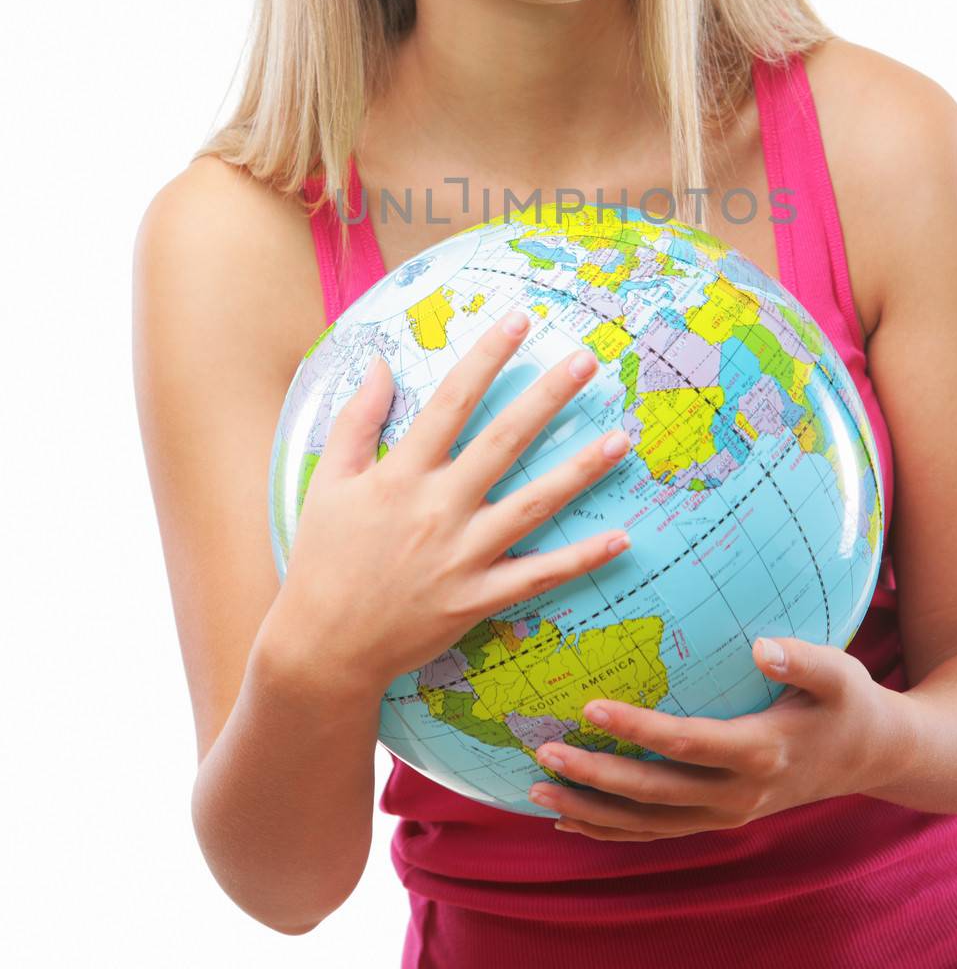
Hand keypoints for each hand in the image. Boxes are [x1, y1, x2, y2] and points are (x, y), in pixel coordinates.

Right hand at [276, 310, 633, 692]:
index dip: (487, 356)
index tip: (520, 321)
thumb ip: (357, 419)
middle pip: (504, 441)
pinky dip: (581, 559)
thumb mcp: (328, 481)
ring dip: (581, 470)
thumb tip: (378, 362)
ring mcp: (463, 556)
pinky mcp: (478, 599)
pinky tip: (621, 539)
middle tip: (586, 361)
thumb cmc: (323, 558)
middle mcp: (438, 508)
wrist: (322, 647)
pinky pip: (538, 575)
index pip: (452, 401)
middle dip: (548, 397)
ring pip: (534, 504)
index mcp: (401, 474)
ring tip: (622, 439)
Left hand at [527, 635, 905, 839]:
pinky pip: (656, 834)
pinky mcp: (717, 820)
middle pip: (655, 793)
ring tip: (537, 792)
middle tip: (545, 755)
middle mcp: (739, 794)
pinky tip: (568, 823)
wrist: (869, 757)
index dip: (637, 729)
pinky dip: (611, 832)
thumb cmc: (848, 703)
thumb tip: (762, 645)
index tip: (591, 707)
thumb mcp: (839, 674)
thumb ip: (802, 659)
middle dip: (596, 778)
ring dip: (591, 812)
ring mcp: (726, 814)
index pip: (687, 742)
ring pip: (648, 823)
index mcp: (761, 751)